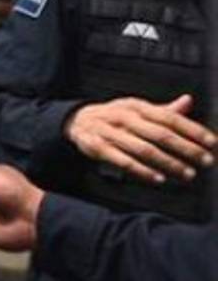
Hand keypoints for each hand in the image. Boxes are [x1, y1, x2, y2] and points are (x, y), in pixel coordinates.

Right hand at [64, 94, 215, 183]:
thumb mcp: (137, 109)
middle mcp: (124, 117)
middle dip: (186, 149)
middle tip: (206, 161)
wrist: (76, 120)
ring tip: (188, 174)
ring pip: (144, 149)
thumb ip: (163, 109)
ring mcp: (110, 132)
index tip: (212, 142)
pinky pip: (123, 161)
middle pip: (160, 134)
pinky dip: (142, 171)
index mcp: (137, 106)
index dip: (192, 130)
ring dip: (168, 163)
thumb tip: (189, 101)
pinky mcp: (98, 147)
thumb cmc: (115, 117)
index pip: (169, 117)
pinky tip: (159, 179)